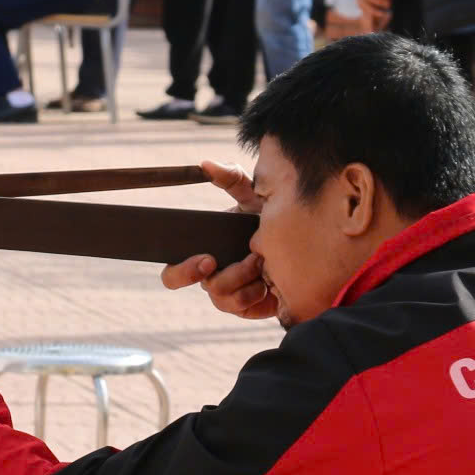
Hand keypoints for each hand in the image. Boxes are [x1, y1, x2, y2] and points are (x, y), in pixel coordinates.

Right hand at [157, 162, 276, 320]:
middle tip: (244, 263)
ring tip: (262, 262)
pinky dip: (258, 294)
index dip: (181, 271)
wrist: (301, 239)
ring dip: (244, 280)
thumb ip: (230, 178)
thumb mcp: (251, 193)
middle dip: (222, 277)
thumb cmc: (267, 215)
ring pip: (224, 300)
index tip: (207, 259)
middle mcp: (212, 278)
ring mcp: (230, 296)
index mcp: (203, 255)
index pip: (173, 272)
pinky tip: (270, 281)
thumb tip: (205, 164)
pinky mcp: (250, 308)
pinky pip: (245, 310)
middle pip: (203, 290)